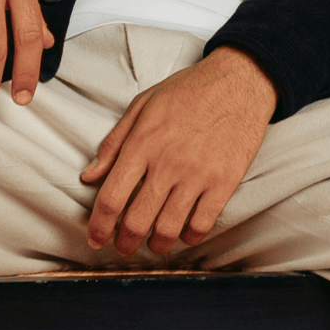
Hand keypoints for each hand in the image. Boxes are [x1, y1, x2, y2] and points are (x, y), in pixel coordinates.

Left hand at [81, 47, 277, 256]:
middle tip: (124, 247)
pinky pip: (202, 224)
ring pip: (169, 229)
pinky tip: (185, 233)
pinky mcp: (224, 182)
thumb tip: (90, 176)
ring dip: (157, 245)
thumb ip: (114, 143)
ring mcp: (197, 175)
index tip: (95, 238)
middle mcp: (167, 163)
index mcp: (142, 143)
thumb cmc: (189, 90)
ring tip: (154, 244)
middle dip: (125, 242)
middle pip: (137, 221)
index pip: (111, 197)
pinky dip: (190, 236)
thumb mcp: (143, 105)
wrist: (238, 81)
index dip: (98, 226)